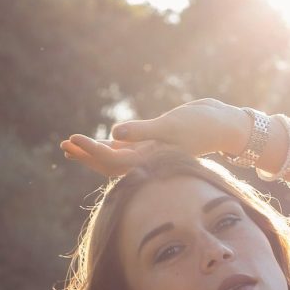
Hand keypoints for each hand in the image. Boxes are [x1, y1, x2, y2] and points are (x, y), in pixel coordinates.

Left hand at [60, 98, 247, 177]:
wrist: (226, 126)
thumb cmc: (202, 125)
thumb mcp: (172, 125)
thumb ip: (143, 131)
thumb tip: (115, 134)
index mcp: (151, 160)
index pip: (113, 159)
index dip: (91, 151)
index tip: (72, 139)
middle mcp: (149, 162)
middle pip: (110, 164)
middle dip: (87, 155)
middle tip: (64, 145)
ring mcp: (152, 155)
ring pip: (117, 158)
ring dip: (95, 152)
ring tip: (72, 144)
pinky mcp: (156, 147)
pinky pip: (128, 151)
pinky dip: (112, 147)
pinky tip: (101, 142)